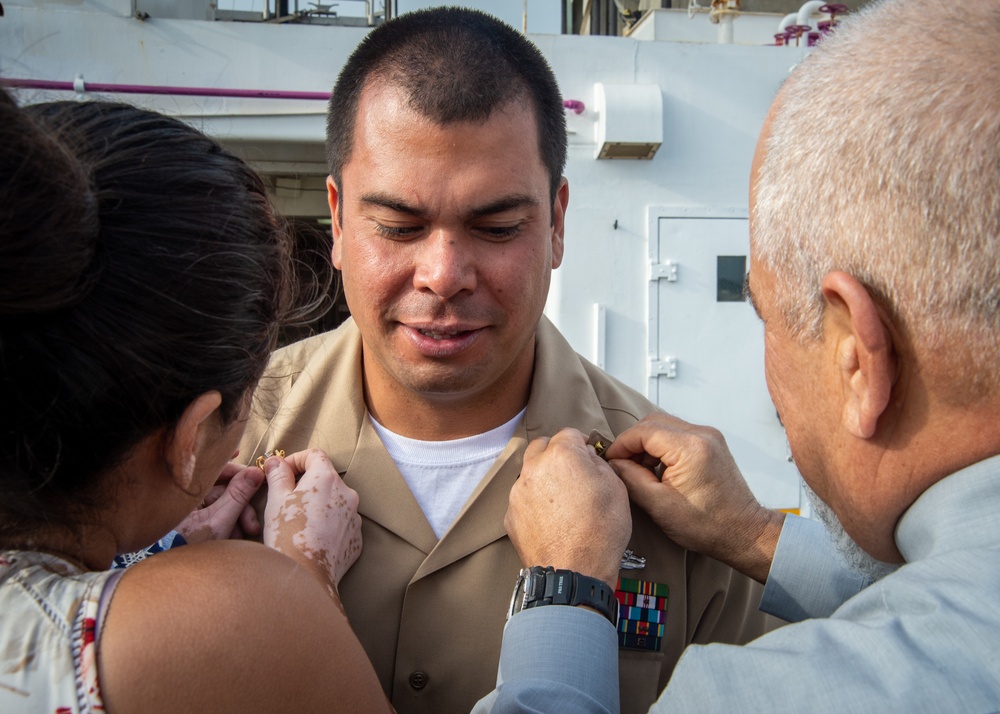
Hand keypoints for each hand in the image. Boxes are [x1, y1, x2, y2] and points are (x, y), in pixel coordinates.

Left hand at [175, 460, 264, 541]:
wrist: (178, 580)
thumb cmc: (192, 550)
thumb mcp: (219, 522)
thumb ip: (238, 495)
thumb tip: (256, 471)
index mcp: (182, 494)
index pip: (209, 469)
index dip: (228, 463)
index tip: (244, 459)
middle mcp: (184, 499)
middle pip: (220, 489)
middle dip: (240, 503)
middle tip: (252, 522)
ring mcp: (188, 511)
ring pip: (221, 503)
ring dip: (237, 516)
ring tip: (246, 533)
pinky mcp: (193, 522)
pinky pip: (216, 514)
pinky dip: (228, 522)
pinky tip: (236, 535)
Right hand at [262, 449, 361, 595]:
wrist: (305, 576)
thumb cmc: (287, 535)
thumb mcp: (276, 500)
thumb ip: (277, 475)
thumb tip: (275, 462)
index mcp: (327, 479)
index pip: (314, 455)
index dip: (295, 460)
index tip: (281, 472)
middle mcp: (347, 494)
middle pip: (325, 478)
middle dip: (306, 484)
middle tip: (285, 499)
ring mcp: (354, 517)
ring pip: (334, 502)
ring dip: (317, 505)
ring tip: (296, 522)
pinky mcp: (356, 537)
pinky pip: (340, 523)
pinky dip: (327, 524)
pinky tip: (310, 538)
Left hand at [506, 428, 630, 587]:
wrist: (574, 571)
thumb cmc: (600, 530)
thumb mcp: (616, 488)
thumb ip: (599, 463)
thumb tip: (588, 457)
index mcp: (561, 456)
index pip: (568, 433)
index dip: (581, 442)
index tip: (588, 452)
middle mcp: (534, 468)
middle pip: (542, 446)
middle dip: (556, 452)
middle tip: (573, 469)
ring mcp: (518, 493)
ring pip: (529, 472)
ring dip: (543, 476)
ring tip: (562, 497)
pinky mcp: (510, 515)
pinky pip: (523, 498)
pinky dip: (534, 501)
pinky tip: (551, 517)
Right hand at [606, 412, 783, 582]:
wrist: (743, 532)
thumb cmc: (707, 525)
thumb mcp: (659, 506)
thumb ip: (631, 479)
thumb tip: (614, 463)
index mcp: (690, 448)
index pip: (643, 431)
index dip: (622, 445)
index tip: (611, 461)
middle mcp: (702, 434)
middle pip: (653, 422)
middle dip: (633, 442)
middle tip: (623, 465)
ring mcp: (709, 436)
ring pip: (664, 426)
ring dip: (647, 444)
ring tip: (640, 471)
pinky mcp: (711, 443)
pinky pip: (678, 434)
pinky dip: (662, 447)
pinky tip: (658, 469)